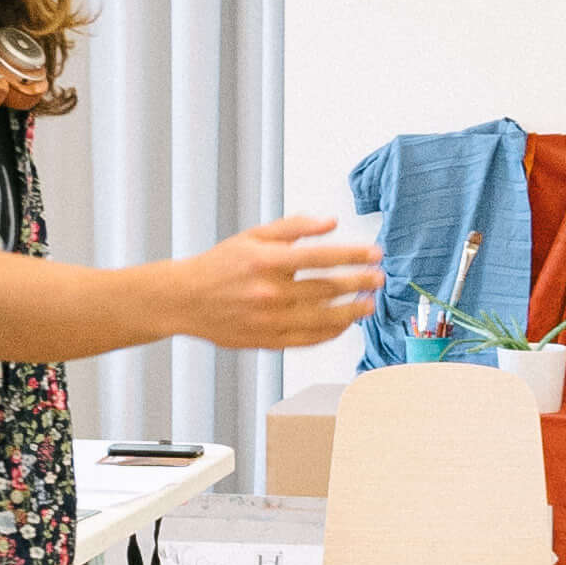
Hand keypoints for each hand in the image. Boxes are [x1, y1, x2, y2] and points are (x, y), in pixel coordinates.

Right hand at [169, 217, 389, 353]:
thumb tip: (331, 222)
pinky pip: (309, 340)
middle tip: (380, 278)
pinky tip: (345, 323)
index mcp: (267, 262)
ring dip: (353, 311)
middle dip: (360, 282)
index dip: (354, 255)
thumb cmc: (220, 265)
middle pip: (328, 289)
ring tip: (370, 303)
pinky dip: (331, 332)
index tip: (375, 254)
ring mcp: (269, 321)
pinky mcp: (267, 341)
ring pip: (324, 319)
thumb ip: (294, 227)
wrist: (185, 300)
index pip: (322, 257)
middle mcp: (269, 293)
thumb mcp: (253, 235)